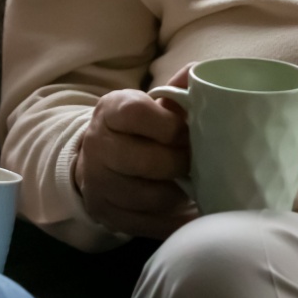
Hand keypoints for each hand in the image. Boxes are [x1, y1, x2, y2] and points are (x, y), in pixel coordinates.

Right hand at [73, 67, 194, 238]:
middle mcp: (97, 147)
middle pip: (148, 161)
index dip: (170, 125)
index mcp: (109, 111)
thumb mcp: (147, 105)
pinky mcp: (108, 216)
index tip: (187, 131)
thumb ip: (175, 91)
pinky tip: (189, 211)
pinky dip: (176, 220)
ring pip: (153, 197)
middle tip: (196, 162)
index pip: (137, 114)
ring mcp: (100, 185)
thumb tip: (203, 71)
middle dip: (181, 163)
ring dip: (180, 193)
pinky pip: (151, 225)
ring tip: (191, 185)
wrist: (95, 161)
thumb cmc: (134, 130)